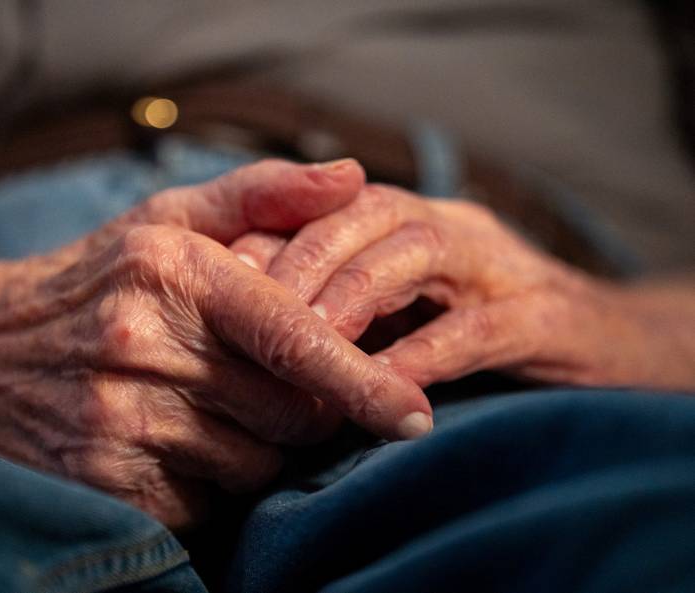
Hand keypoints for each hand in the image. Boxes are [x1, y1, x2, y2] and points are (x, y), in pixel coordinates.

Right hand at [0, 162, 431, 527]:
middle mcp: (142, 344)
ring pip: (255, 462)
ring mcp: (118, 419)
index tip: (414, 415)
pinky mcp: (105, 480)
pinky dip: (210, 480)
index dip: (363, 381)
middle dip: (304, 409)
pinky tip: (172, 443)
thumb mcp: (166, 218)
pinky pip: (208, 500)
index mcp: (173, 270)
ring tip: (207, 407)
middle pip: (290, 411)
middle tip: (269, 385)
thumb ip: (262, 193)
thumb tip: (352, 177)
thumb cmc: (95, 280)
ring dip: (256, 446)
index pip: (293, 335)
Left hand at [231, 184, 694, 389]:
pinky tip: (385, 383)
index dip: (272, 236)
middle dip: (302, 259)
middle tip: (251, 313)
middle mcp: (452, 227)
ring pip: (418, 250)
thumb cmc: (483, 333)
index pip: (330, 207)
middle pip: (366, 214)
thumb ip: (345, 309)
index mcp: (411, 223)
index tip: (217, 281)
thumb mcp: (405, 312)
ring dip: (354, 294)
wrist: (607, 349)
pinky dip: (427, 352)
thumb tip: (253, 333)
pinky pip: (480, 325)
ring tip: (308, 342)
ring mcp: (502, 265)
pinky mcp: (548, 318)